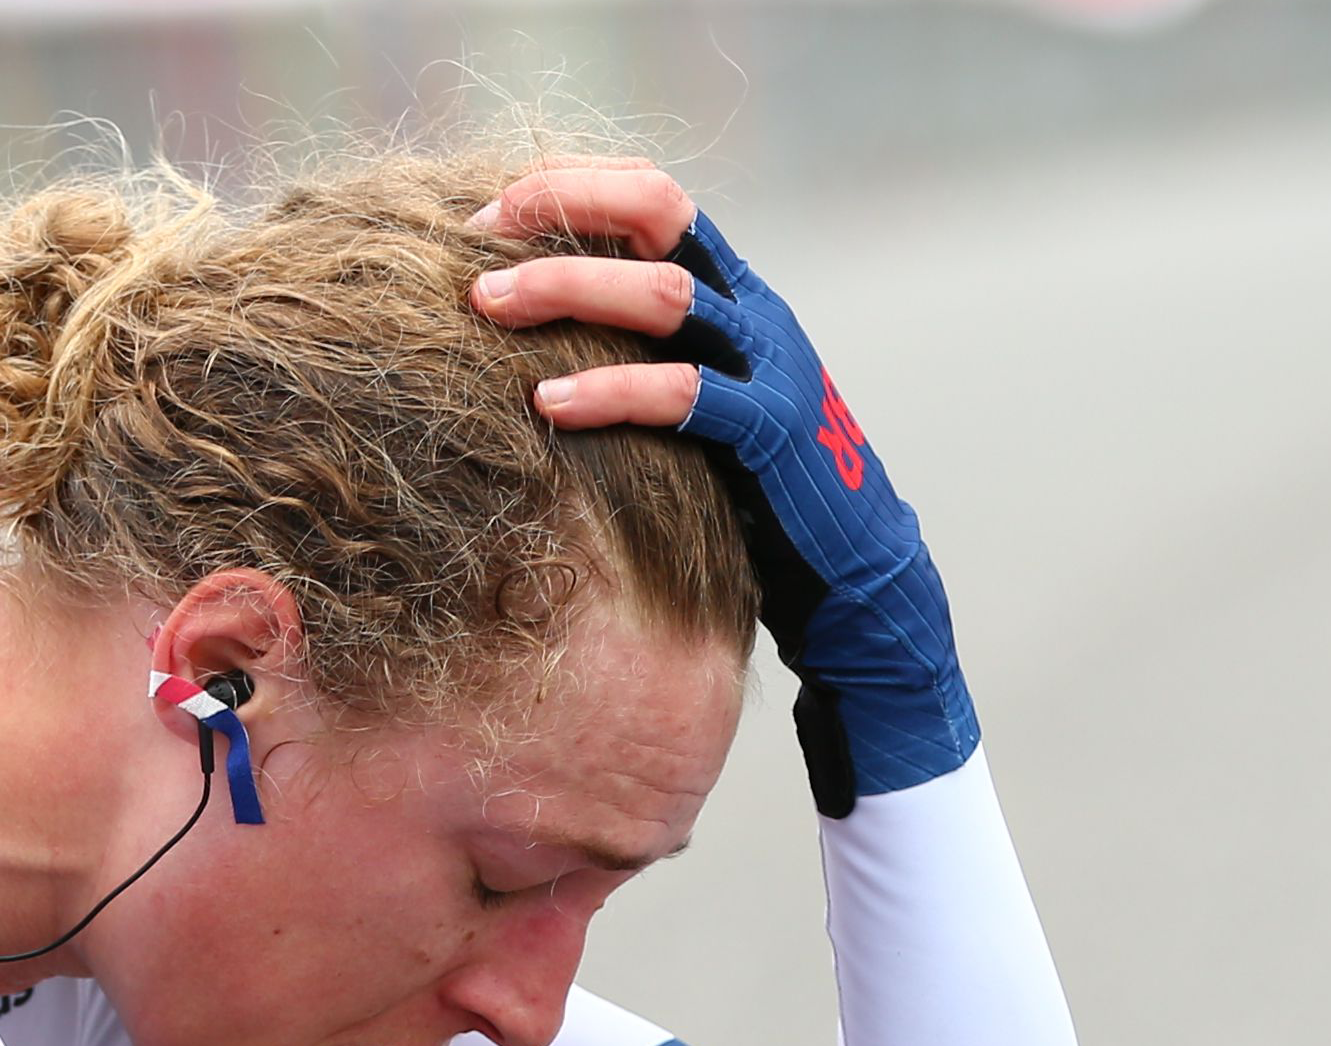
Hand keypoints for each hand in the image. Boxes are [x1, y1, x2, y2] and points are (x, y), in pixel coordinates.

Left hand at [467, 166, 978, 813]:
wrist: (854, 573)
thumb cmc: (757, 491)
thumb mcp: (701, 399)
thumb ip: (646, 354)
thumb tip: (543, 327)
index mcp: (736, 292)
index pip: (653, 195)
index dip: (572, 186)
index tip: (491, 216)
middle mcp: (755, 311)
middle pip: (658, 214)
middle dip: (562, 211)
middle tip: (475, 247)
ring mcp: (768, 366)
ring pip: (663, 295)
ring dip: (567, 288)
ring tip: (489, 306)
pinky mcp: (769, 432)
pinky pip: (682, 394)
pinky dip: (609, 390)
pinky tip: (548, 402)